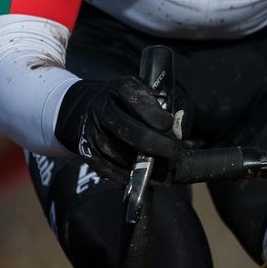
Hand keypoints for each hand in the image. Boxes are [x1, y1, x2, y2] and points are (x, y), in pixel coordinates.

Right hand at [54, 77, 181, 181]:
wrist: (88, 107)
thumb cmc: (126, 101)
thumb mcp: (144, 92)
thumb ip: (165, 106)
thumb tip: (179, 129)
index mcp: (119, 89)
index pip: (138, 102)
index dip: (157, 117)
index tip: (170, 125)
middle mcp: (102, 110)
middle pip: (130, 131)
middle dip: (156, 145)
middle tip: (175, 153)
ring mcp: (92, 132)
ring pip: (119, 154)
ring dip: (145, 165)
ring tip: (167, 170)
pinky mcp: (87, 152)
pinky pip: (109, 169)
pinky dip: (130, 177)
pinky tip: (150, 179)